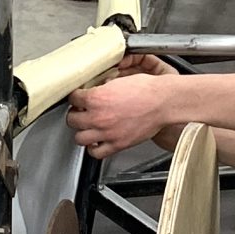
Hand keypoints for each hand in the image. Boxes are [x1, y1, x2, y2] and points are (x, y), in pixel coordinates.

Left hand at [67, 61, 184, 159]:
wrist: (162, 102)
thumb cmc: (146, 90)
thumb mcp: (118, 81)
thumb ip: (102, 88)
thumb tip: (95, 90)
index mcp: (96, 98)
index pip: (73, 98)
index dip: (75, 97)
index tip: (78, 98)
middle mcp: (98, 117)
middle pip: (71, 119)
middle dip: (75, 114)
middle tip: (81, 112)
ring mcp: (106, 133)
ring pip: (79, 138)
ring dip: (82, 132)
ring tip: (87, 127)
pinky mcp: (117, 144)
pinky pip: (96, 153)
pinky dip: (93, 149)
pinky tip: (96, 142)